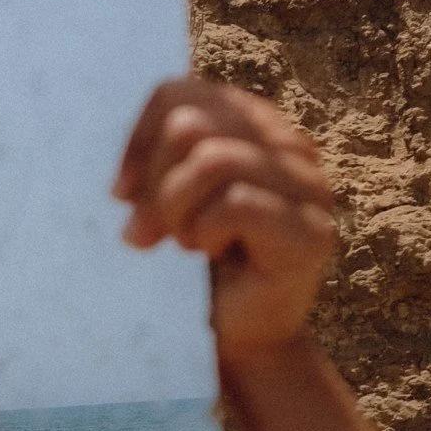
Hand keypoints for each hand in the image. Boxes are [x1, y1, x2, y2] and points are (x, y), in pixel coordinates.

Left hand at [112, 78, 336, 359]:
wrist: (240, 337)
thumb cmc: (196, 267)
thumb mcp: (168, 203)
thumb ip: (158, 165)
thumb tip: (123, 180)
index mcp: (255, 126)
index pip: (180, 93)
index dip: (138, 140)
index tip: (119, 193)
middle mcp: (290, 145)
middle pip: (192, 123)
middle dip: (156, 183)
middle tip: (149, 233)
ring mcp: (308, 186)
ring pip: (213, 160)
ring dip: (178, 209)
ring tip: (184, 243)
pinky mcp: (310, 231)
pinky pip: (235, 203)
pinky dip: (206, 231)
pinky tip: (210, 253)